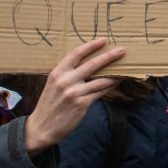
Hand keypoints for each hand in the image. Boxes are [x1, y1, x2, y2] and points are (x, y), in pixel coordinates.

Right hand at [24, 38, 124, 156]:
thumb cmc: (50, 105)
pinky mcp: (82, 104)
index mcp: (57, 73)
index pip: (75, 54)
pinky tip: (117, 82)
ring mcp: (74, 93)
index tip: (103, 40)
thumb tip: (88, 64)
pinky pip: (101, 92)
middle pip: (92, 64)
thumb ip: (67, 75)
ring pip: (100, 80)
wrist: (42, 127)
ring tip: (125, 68)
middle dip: (109, 56)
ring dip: (114, 74)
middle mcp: (65, 81)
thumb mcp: (53, 85)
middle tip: (122, 50)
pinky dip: (111, 86)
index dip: (90, 46)